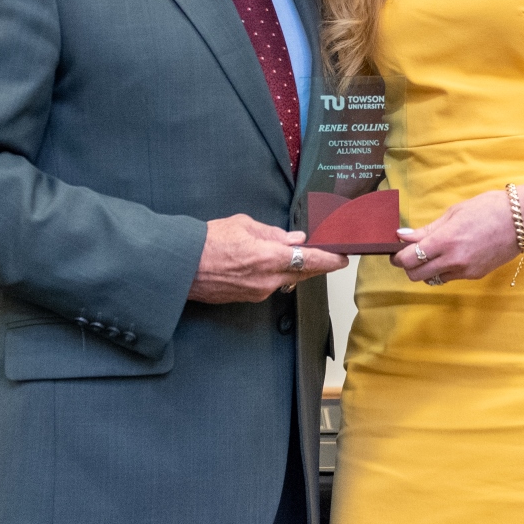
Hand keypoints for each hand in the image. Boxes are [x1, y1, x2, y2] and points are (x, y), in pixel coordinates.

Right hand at [188, 214, 346, 303]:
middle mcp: (268, 279)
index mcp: (269, 257)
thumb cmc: (207, 242)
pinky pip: (270, 285)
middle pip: (305, 273)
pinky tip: (271, 264)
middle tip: (330, 256)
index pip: (311, 260)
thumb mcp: (243, 225)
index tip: (343, 257)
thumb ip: (273, 233)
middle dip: (319, 265)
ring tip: (295, 254)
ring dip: (295, 269)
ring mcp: (258, 292)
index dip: (331, 259)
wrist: (180, 266)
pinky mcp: (248, 298)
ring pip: (287, 280)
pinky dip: (276, 275)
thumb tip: (294, 239)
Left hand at [395, 190, 521, 283]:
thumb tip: (402, 235)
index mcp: (445, 241)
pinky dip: (444, 270)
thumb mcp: (454, 213)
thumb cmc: (488, 208)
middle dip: (408, 266)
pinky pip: (450, 277)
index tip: (396, 250)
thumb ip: (427, 229)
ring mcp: (465, 271)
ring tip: (432, 253)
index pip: (408, 259)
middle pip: (416, 275)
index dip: (397, 256)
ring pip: (432, 279)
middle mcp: (453, 260)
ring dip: (426, 270)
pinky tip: (451, 255)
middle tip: (410, 253)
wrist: (521, 219)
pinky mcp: (476, 275)